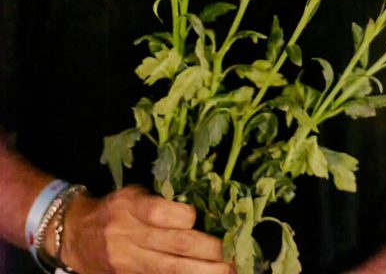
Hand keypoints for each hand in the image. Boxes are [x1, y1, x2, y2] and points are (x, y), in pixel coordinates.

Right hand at [59, 185, 233, 273]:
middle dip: (207, 251)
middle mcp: (128, 235)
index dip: (185, 217)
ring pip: (170, 270)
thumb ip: (161, 201)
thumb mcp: (132, 194)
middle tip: (232, 253)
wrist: (77, 235)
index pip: (159, 213)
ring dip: (202, 272)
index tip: (200, 218)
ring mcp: (128, 262)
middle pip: (173, 245)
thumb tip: (203, 209)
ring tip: (227, 271)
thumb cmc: (115, 208)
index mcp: (130, 206)